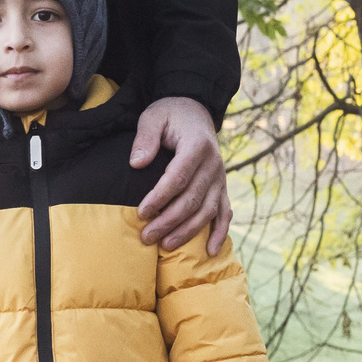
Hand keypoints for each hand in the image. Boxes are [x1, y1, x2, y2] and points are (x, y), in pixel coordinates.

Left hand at [132, 96, 230, 253]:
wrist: (195, 111)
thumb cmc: (170, 115)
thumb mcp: (153, 116)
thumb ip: (145, 137)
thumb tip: (137, 163)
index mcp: (197, 145)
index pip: (179, 177)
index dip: (160, 197)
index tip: (141, 213)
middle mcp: (213, 164)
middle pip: (192, 199)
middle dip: (169, 221)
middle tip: (146, 236)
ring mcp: (220, 177)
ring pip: (208, 211)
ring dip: (188, 231)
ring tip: (165, 245)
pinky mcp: (222, 187)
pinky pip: (225, 212)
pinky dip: (220, 232)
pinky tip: (210, 251)